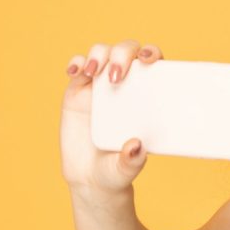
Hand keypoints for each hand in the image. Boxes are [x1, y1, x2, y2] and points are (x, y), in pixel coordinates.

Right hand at [59, 40, 163, 193]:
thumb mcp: (126, 168)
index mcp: (148, 97)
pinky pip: (77, 67)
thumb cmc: (117, 170)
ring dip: (98, 54)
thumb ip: (132, 160)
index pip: (155, 64)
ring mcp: (100, 85)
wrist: (91, 178)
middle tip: (115, 75)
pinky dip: (76, 63)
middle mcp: (127, 85)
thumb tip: (136, 146)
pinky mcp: (78, 91)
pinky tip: (74, 72)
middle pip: (127, 51)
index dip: (152, 53)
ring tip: (92, 71)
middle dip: (122, 53)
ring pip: (102, 53)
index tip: (147, 60)